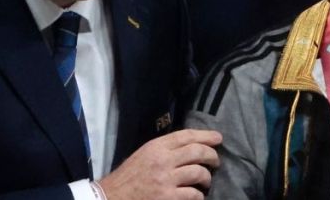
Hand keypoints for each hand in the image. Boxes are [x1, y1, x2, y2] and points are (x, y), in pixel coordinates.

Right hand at [98, 129, 221, 199]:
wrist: (111, 198)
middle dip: (212, 155)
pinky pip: (194, 194)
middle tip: (216, 161)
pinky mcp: (168, 198)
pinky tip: (197, 196)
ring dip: (207, 177)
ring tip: (206, 181)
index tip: (218, 138)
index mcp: (155, 147)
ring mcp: (166, 180)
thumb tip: (189, 146)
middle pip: (197, 152)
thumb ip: (163, 149)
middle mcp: (162, 161)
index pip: (185, 136)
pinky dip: (199, 195)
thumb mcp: (143, 155)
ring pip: (199, 173)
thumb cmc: (128, 178)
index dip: (205, 135)